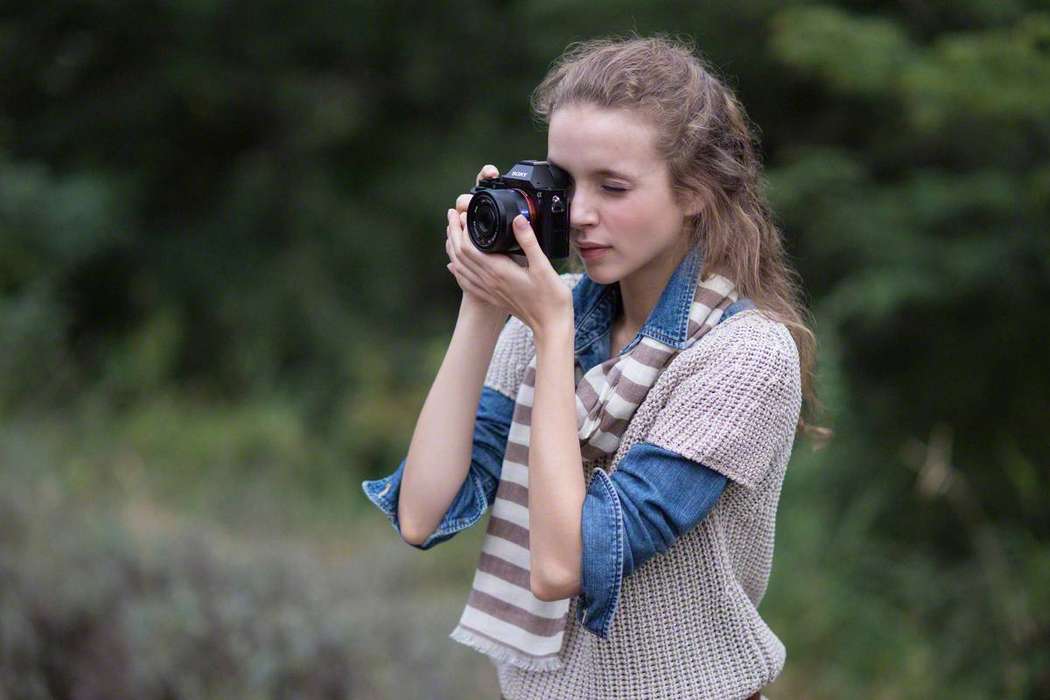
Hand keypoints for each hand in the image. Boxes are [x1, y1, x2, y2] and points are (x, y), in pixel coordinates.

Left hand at [445, 173, 571, 335]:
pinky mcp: (493, 297)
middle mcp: (489, 281)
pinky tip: (454, 267)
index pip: (468, 247)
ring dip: (452, 249)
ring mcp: (490, 290)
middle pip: (460, 255)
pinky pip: (467, 283)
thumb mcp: (543, 266)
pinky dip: (458, 271)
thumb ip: (529, 242)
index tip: (458, 214)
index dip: (459, 229)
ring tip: (451, 234)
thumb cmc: (551, 298)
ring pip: (461, 268)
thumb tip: (518, 219)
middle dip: (452, 234)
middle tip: (452, 216)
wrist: (550, 326)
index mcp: (499, 271)